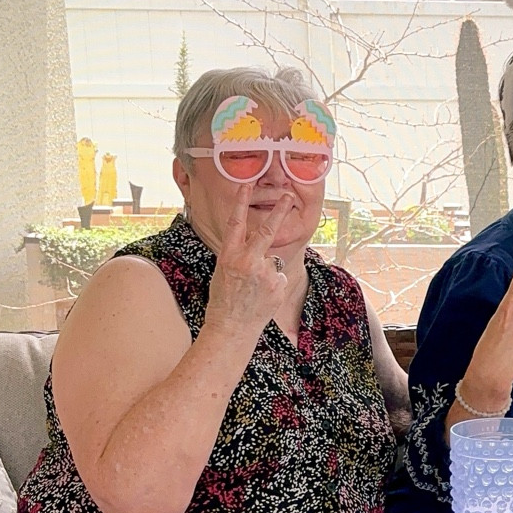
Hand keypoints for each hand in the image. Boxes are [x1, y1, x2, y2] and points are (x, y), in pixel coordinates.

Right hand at [205, 184, 294, 340]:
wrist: (231, 328)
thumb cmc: (224, 300)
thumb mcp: (223, 272)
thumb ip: (239, 256)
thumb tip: (259, 248)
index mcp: (229, 256)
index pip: (235, 223)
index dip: (240, 202)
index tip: (247, 184)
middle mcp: (247, 261)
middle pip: (266, 230)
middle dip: (279, 211)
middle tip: (289, 195)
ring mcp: (265, 273)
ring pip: (273, 261)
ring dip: (267, 272)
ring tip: (254, 290)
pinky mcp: (278, 285)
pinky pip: (279, 277)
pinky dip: (273, 285)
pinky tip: (262, 297)